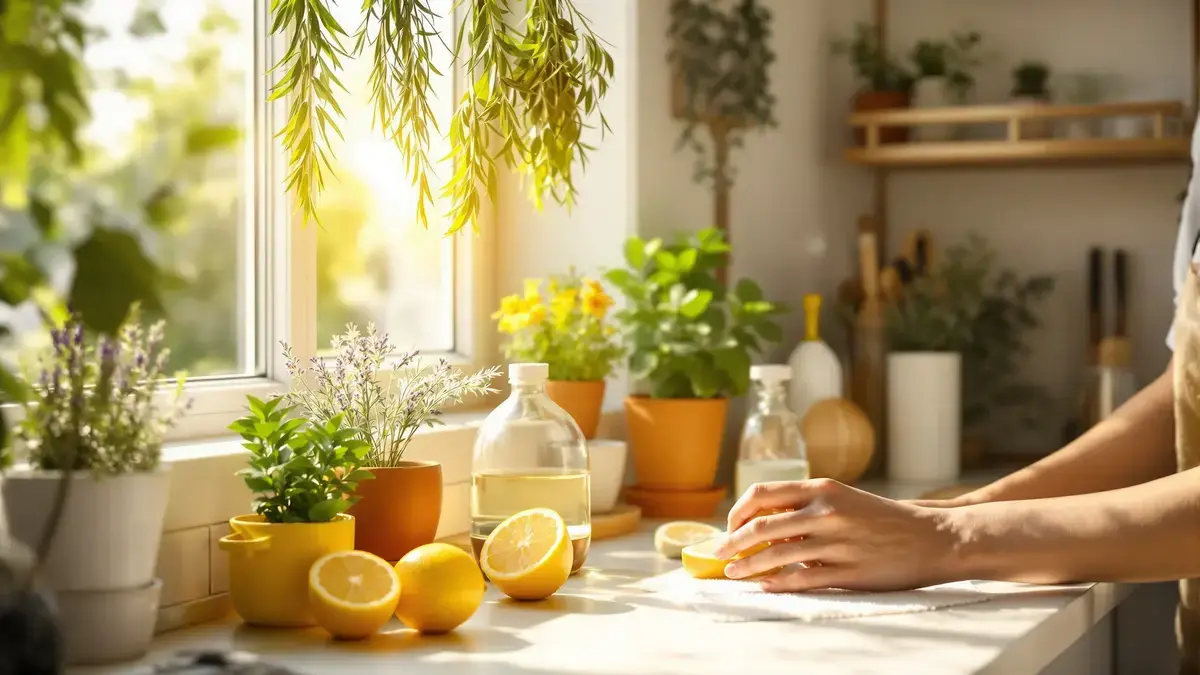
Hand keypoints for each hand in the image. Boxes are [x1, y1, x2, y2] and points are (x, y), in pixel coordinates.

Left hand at [712, 479, 962, 592]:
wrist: (930, 537)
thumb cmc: (881, 518)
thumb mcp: (841, 498)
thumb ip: (804, 507)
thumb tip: (759, 524)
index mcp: (822, 489)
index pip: (762, 494)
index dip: (738, 512)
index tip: (729, 527)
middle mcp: (826, 512)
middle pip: (761, 527)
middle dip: (732, 543)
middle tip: (719, 555)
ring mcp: (837, 543)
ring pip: (776, 556)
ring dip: (747, 567)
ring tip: (733, 574)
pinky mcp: (849, 572)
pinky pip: (802, 580)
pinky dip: (777, 584)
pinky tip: (765, 586)